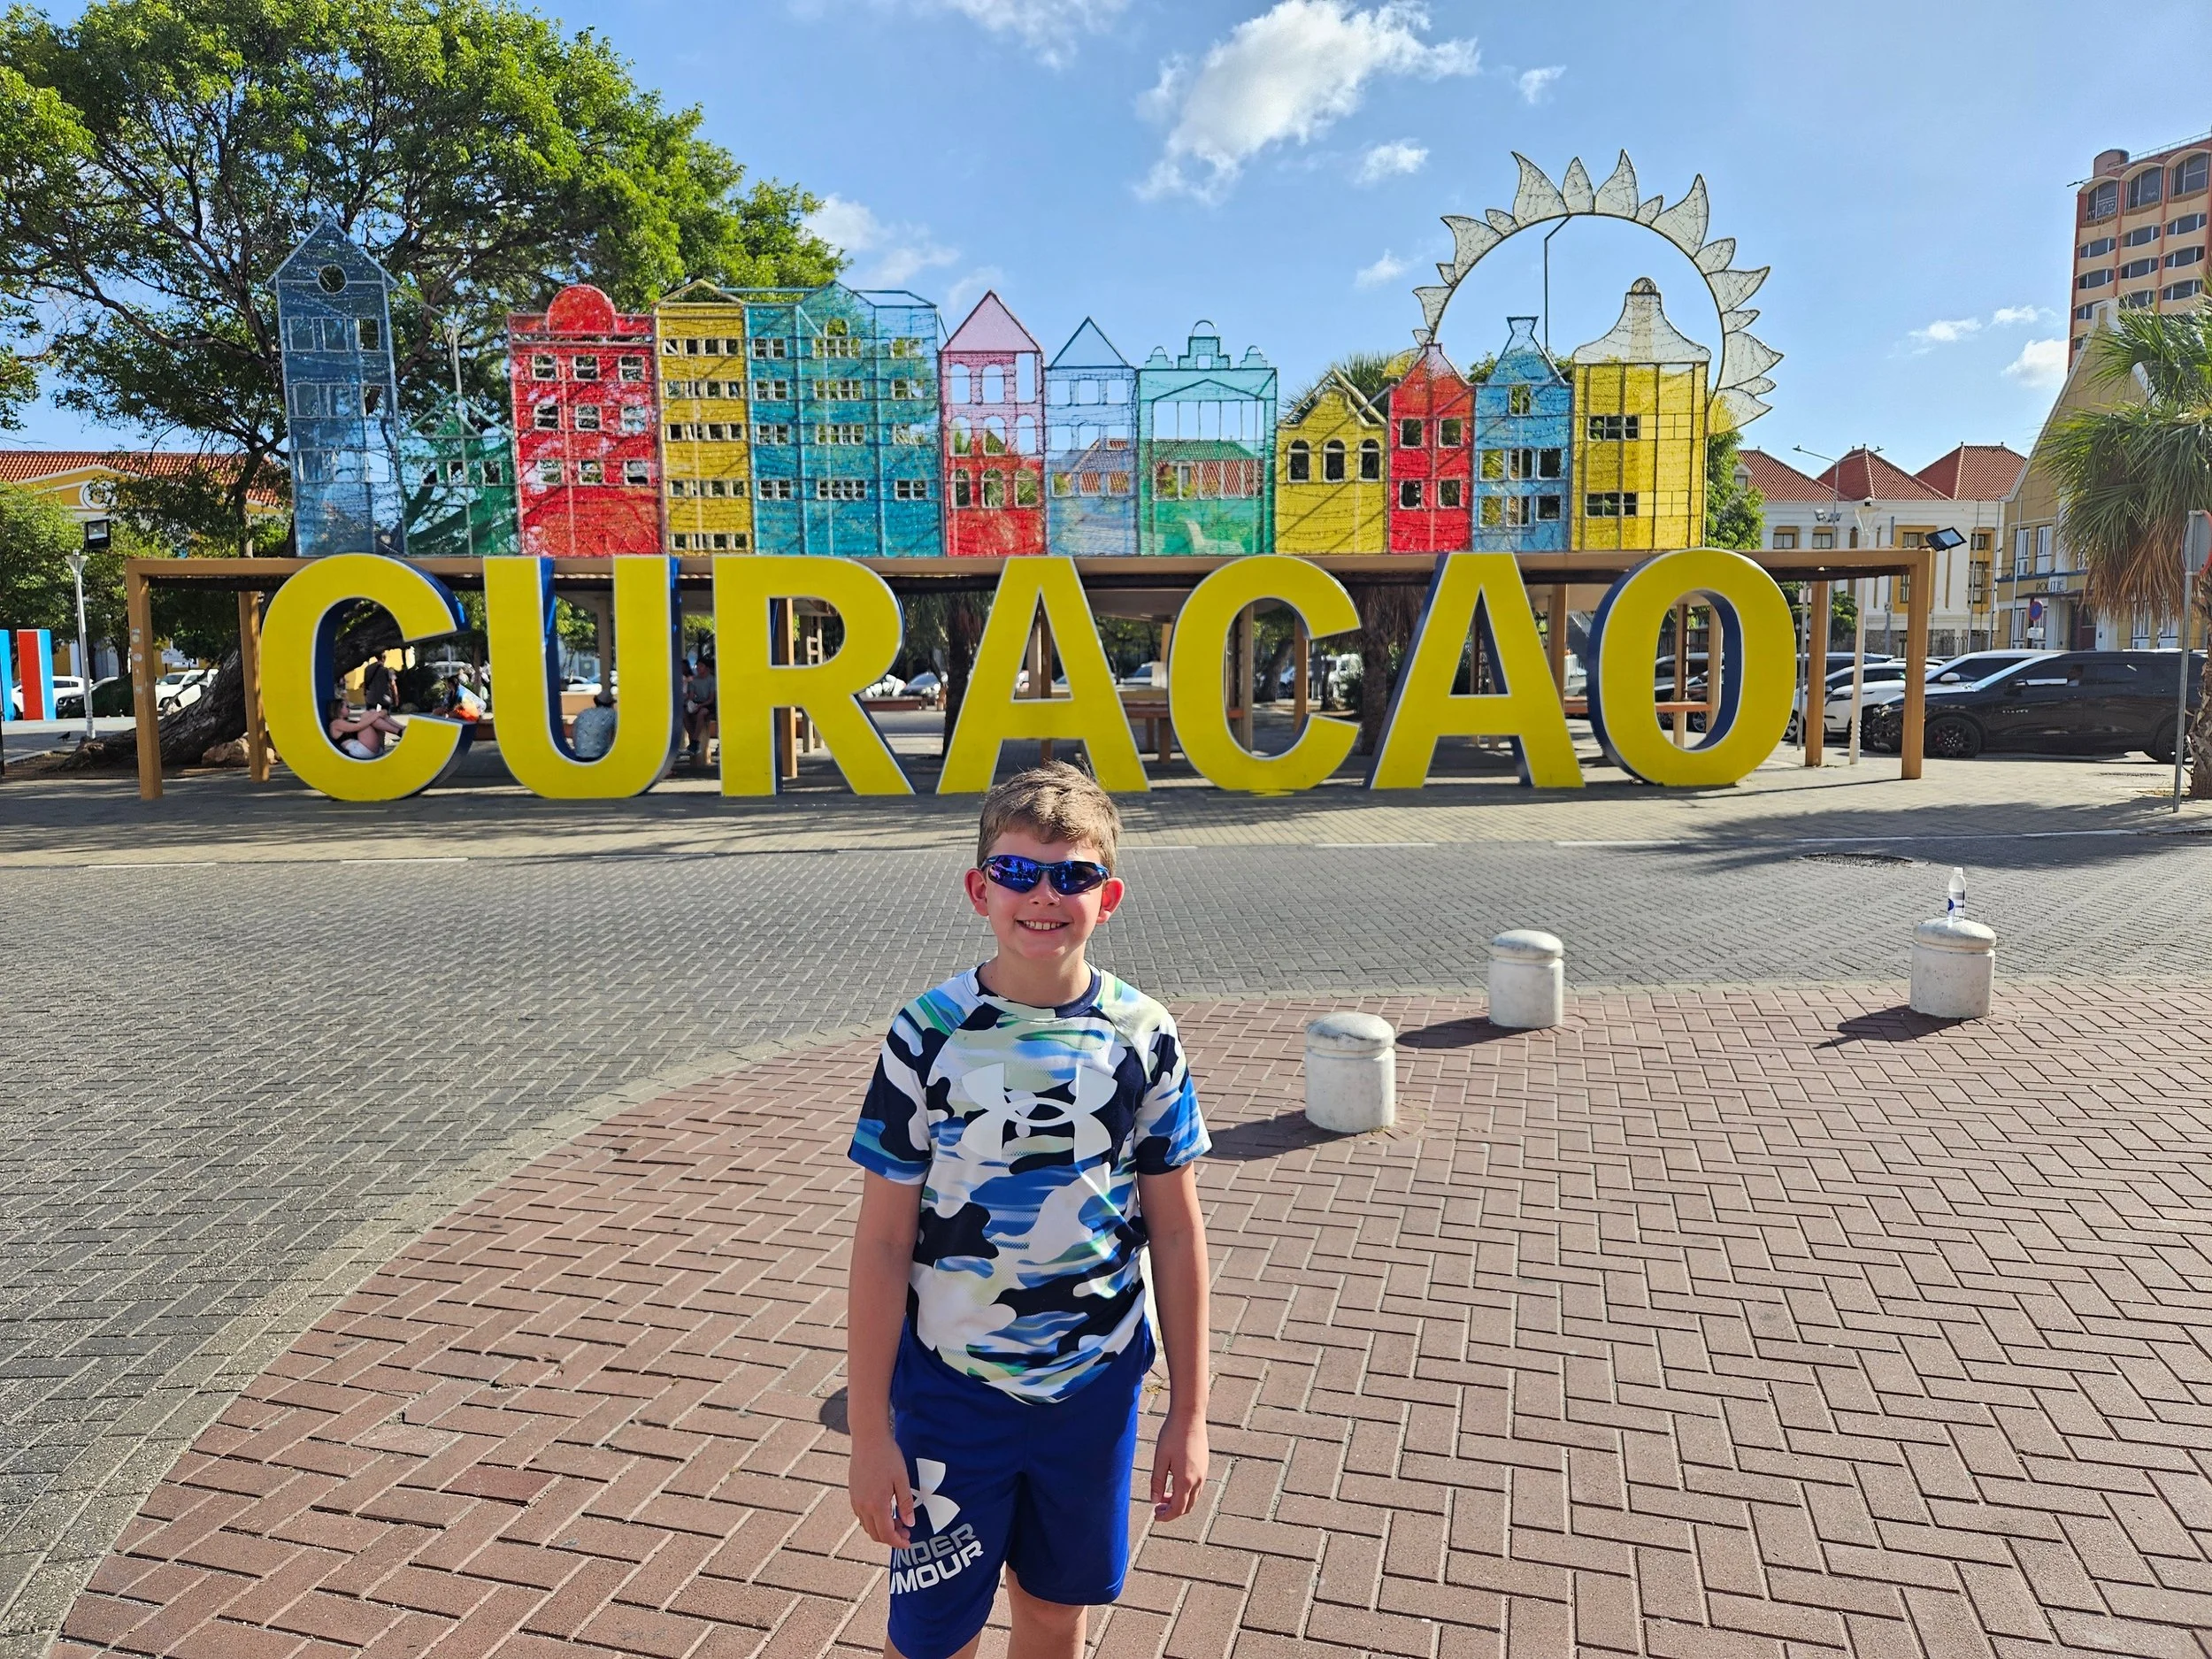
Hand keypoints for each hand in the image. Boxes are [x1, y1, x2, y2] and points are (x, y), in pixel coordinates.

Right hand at [847, 1428, 914, 1548]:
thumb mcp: (902, 1479)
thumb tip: (909, 1524)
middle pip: (875, 1534)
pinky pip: (862, 1515)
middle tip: (906, 1531)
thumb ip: (906, 1504)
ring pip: (867, 1526)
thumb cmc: (888, 1456)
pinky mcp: (852, 1493)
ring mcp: (855, 1500)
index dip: (898, 1542)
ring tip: (898, 1519)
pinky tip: (885, 1509)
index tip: (908, 1543)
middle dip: (891, 1538)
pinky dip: (873, 1520)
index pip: (886, 1534)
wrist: (868, 1438)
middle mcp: (862, 1506)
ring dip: (882, 1529)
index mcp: (876, 1504)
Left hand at [1150, 1409, 1208, 1522]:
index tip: (1155, 1516)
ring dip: (1179, 1502)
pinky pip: (1197, 1487)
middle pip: (1187, 1507)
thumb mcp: (1160, 1459)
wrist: (1190, 1416)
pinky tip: (1174, 1483)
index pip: (1177, 1509)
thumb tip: (1154, 1500)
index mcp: (1185, 1480)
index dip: (1166, 1516)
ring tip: (1163, 1496)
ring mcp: (1203, 1472)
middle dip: (1172, 1511)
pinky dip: (1185, 1492)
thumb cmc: (1172, 1435)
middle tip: (1157, 1508)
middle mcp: (1198, 1479)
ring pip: (1193, 1498)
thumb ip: (1156, 1481)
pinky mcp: (1205, 1465)